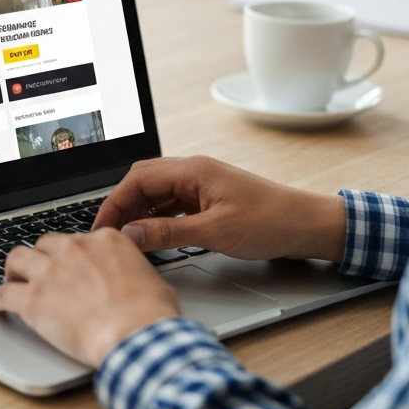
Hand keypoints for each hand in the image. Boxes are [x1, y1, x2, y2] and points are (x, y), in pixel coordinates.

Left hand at [0, 229, 179, 367]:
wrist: (135, 334)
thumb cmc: (149, 314)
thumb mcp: (152, 279)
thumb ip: (132, 271)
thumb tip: (133, 280)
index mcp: (104, 241)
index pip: (78, 239)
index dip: (72, 255)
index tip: (70, 265)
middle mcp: (74, 249)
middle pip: (45, 244)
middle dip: (42, 258)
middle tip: (40, 272)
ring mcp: (50, 271)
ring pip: (18, 258)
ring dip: (14, 270)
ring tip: (12, 279)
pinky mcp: (33, 299)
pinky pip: (4, 293)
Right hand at [93, 156, 346, 262]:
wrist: (306, 224)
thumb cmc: (269, 222)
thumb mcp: (213, 233)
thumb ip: (167, 233)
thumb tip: (131, 236)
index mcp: (192, 170)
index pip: (137, 180)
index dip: (114, 204)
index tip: (102, 228)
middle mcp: (194, 171)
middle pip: (143, 181)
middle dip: (123, 206)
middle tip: (110, 234)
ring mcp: (202, 184)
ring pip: (158, 193)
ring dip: (140, 213)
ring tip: (128, 238)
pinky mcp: (210, 198)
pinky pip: (173, 203)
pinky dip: (159, 218)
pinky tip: (154, 235)